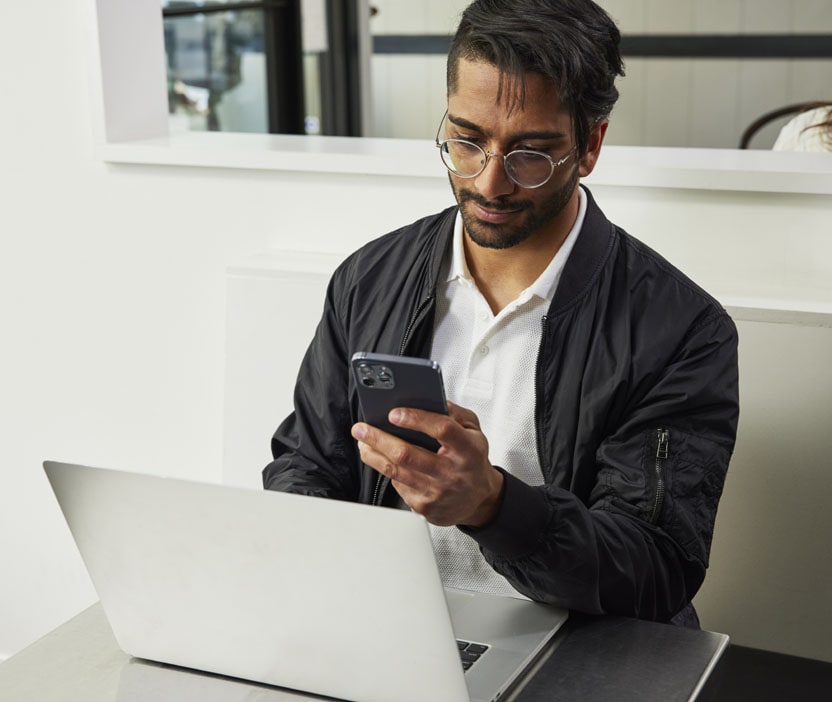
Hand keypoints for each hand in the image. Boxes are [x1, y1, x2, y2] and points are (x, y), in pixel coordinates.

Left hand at [351, 402, 503, 526]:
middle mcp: (453, 472)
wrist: (480, 499)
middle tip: (361, 428)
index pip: (442, 430)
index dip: (416, 419)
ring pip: (396, 472)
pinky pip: (398, 485)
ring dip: (374, 455)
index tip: (393, 413)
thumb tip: (428, 399)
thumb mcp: (474, 430)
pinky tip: (382, 460)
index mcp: (468, 449)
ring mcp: (438, 492)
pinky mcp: (425, 507)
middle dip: (379, 439)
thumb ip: (454, 413)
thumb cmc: (473, 459)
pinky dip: (388, 470)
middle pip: (408, 454)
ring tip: (363, 442)